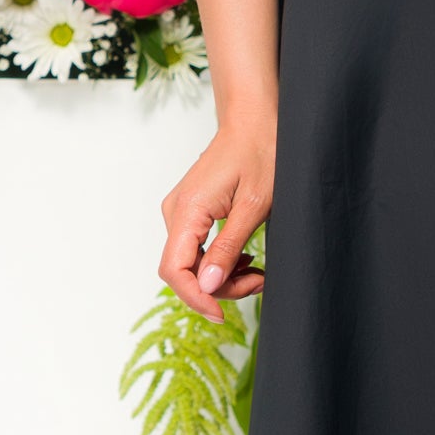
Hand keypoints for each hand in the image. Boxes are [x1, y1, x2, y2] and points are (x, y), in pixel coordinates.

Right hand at [160, 117, 273, 319]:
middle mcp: (176, 212)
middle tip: (259, 283)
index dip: (195, 298)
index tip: (223, 315)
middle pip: (184, 271)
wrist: (254, 120)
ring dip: (222, 276)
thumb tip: (206, 286)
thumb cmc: (260, 152)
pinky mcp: (192, 211)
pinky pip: (198, 248)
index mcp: (187, 210)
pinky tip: (246, 261)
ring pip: (192, 262)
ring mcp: (182, 211)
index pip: (174, 270)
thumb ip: (229, 248)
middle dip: (219, 287)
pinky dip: (220, 261)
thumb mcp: (254, 206)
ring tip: (258, 272)